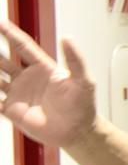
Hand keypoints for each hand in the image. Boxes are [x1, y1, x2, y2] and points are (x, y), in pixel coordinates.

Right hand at [0, 19, 97, 146]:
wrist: (77, 131)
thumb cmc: (82, 105)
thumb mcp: (82, 79)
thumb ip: (75, 59)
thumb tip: (68, 37)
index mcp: (42, 68)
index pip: (22, 46)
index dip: (10, 33)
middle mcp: (27, 78)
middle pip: (2, 60)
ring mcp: (18, 93)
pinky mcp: (11, 110)